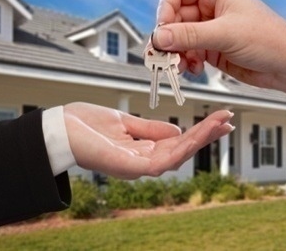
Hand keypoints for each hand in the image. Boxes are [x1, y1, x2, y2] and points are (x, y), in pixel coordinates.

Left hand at [63, 102, 233, 179]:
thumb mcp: (124, 122)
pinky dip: (183, 148)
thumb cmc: (85, 125)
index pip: (176, 142)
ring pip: (178, 156)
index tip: (218, 118)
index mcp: (141, 150)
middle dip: (206, 135)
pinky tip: (197, 136)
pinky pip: (163, 160)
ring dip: (200, 140)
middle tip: (228, 120)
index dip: (198, 132)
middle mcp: (142, 161)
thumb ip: (149, 129)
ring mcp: (137, 167)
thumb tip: (176, 131)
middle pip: (182, 150)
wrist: (58, 128)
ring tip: (221, 124)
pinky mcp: (131, 168)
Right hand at [152, 0, 285, 88]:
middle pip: (173, 17)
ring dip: (176, 53)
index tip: (163, 30)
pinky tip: (194, 69)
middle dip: (169, 37)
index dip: (165, 9)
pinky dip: (186, 62)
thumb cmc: (270, 39)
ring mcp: (208, 29)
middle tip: (165, 55)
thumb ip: (189, 35)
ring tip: (180, 66)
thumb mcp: (226, 34)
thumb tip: (160, 37)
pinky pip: (187, 53)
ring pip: (177, 38)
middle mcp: (209, 7)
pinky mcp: (210, 48)